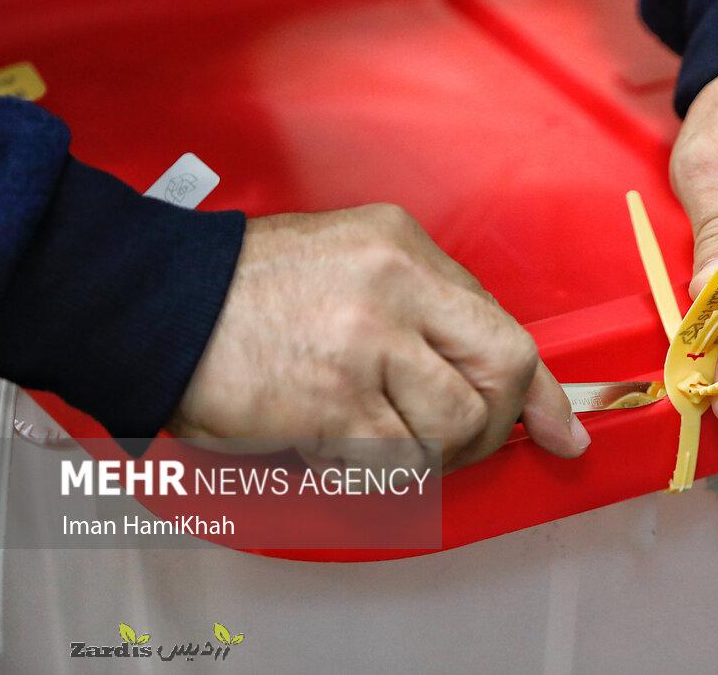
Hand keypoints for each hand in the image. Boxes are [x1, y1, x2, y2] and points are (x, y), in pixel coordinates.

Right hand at [170, 204, 588, 471]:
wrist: (155, 301)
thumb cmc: (254, 288)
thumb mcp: (355, 262)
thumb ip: (432, 312)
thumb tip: (502, 376)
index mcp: (406, 249)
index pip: (506, 328)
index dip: (539, 392)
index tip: (561, 431)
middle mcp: (396, 289)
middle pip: (503, 373)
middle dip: (497, 425)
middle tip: (466, 440)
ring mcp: (363, 346)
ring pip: (453, 428)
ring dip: (434, 454)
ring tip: (390, 438)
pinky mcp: (328, 401)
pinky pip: (394, 460)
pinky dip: (382, 469)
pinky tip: (347, 444)